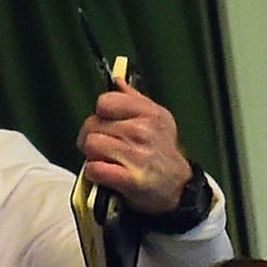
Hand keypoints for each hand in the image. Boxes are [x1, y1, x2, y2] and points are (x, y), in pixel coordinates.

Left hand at [77, 77, 190, 215]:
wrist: (176, 187)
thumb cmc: (160, 151)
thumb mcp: (156, 119)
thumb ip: (133, 99)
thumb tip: (116, 80)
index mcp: (149, 113)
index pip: (104, 101)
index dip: (100, 114)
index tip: (108, 124)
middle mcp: (143, 131)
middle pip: (92, 125)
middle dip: (93, 136)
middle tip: (107, 147)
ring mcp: (137, 155)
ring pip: (90, 145)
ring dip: (93, 155)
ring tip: (108, 160)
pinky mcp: (129, 179)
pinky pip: (93, 169)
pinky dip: (95, 173)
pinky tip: (107, 174)